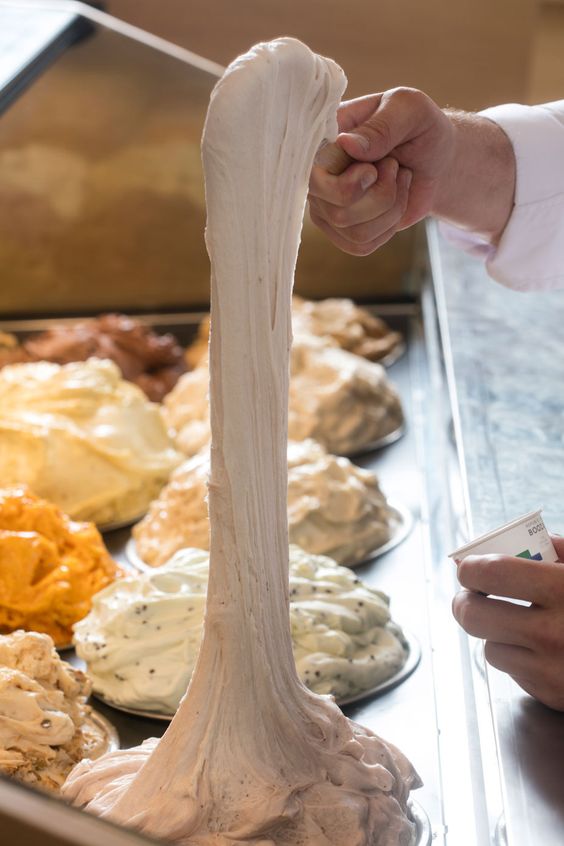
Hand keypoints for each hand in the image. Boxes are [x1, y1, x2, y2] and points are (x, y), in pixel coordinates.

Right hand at [308, 88, 454, 254]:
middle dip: (380, 195)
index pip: (310, 176)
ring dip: (390, 207)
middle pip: (336, 211)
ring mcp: (328, 207)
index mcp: (323, 141)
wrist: (436, 158)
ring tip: (398, 179)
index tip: (372, 168)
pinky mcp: (345, 231)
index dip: (346, 184)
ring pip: (354, 231)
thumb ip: (381, 125)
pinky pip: (362, 244)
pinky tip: (396, 201)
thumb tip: (346, 144)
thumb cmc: (419, 127)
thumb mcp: (409, 109)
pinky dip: (390, 225)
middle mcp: (318, 177)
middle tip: (393, 166)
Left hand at [453, 536, 563, 710]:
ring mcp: (551, 672)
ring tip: (516, 623)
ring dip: (495, 635)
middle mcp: (552, 634)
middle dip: (465, 602)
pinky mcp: (553, 698)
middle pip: (472, 616)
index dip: (470, 567)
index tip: (468, 567)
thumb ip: (560, 550)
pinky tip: (542, 649)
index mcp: (563, 591)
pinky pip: (515, 674)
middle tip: (470, 595)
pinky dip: (520, 660)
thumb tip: (512, 545)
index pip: (490, 574)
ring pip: (490, 649)